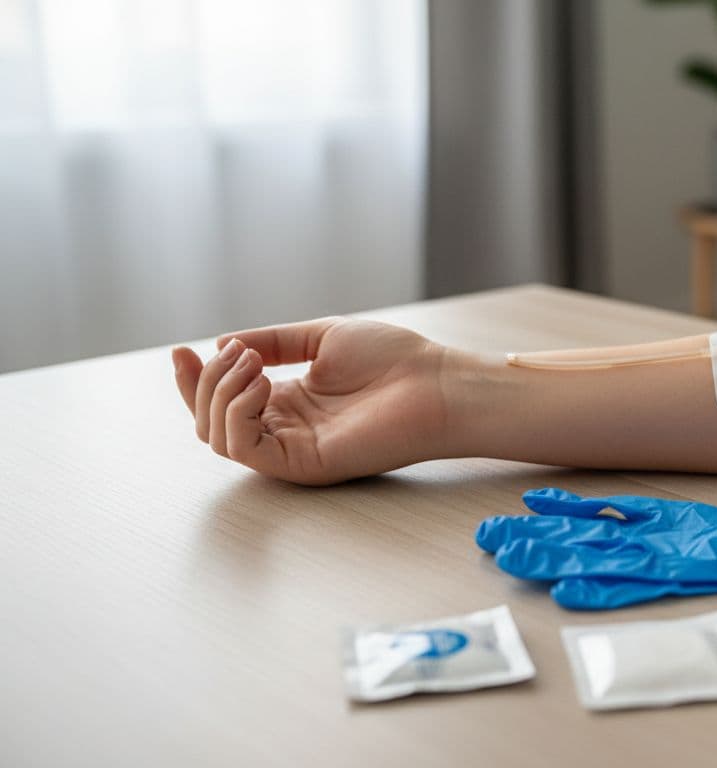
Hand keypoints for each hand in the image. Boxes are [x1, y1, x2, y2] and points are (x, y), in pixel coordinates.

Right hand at [171, 317, 453, 484]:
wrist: (436, 381)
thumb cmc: (395, 359)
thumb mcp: (322, 338)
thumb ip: (273, 342)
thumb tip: (223, 345)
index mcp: (288, 402)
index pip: (221, 401)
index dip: (194, 378)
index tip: (182, 349)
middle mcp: (285, 429)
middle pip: (209, 422)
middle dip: (202, 384)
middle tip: (234, 354)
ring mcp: (292, 450)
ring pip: (218, 437)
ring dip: (220, 394)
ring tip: (253, 364)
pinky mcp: (303, 464)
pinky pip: (245, 449)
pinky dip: (238, 413)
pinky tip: (262, 383)